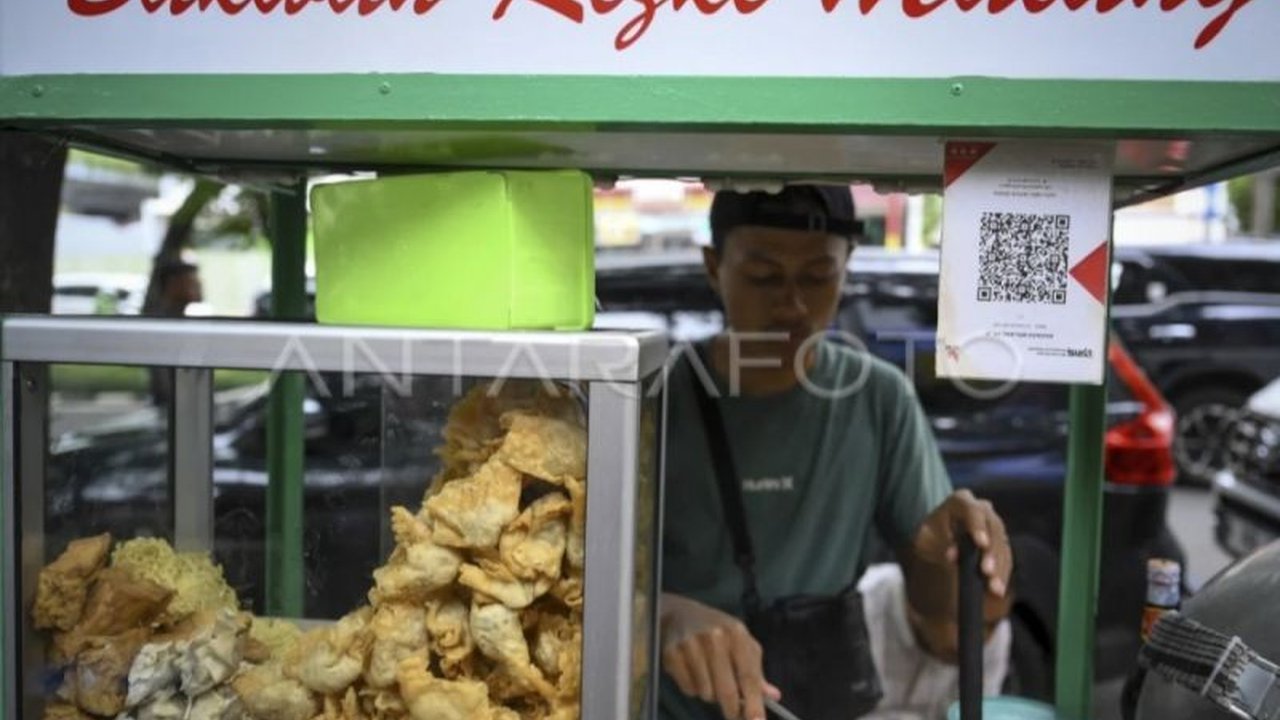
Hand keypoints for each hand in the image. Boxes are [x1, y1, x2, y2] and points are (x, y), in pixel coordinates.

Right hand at [660, 593, 781, 719]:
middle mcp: (714, 636)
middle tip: (733, 714)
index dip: (754, 702)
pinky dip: (692, 688)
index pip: (748, 675)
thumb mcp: (740, 643)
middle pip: (727, 689)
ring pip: (706, 692)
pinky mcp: (671, 653)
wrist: (678, 613)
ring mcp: (691, 644)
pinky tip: (692, 673)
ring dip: (709, 694)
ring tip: (707, 678)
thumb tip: (773, 695)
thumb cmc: (716, 631)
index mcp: (736, 633)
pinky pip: (688, 688)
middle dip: (732, 709)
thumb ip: (755, 669)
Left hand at [912, 489, 1012, 598]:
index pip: (972, 509)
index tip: (981, 543)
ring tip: (993, 588)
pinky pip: (1006, 559)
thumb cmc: (928, 541)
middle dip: (991, 551)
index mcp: (960, 502)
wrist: (937, 550)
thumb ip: (938, 545)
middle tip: (986, 571)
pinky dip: (1002, 575)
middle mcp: (982, 510)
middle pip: (993, 527)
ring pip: (1003, 545)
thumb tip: (953, 555)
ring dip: (999, 567)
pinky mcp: (1001, 545)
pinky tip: (997, 591)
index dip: (977, 525)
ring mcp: (994, 527)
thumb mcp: (924, 541)